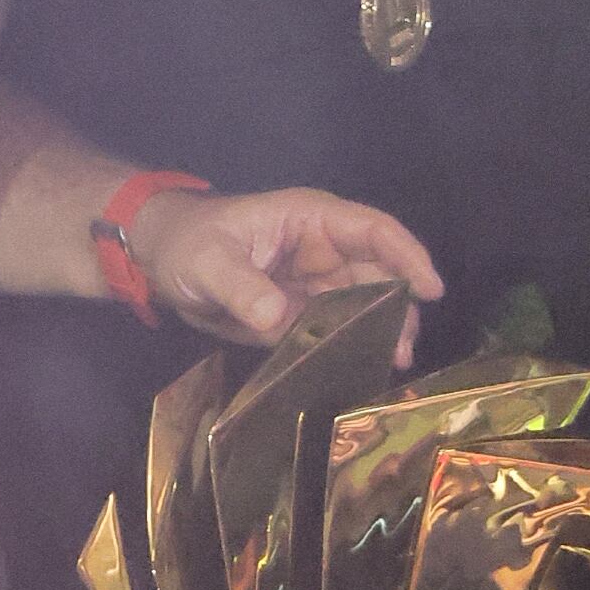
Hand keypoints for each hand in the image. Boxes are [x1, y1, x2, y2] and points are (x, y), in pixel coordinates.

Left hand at [120, 183, 443, 355]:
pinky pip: (335, 328)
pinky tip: (360, 369)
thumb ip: (242, 287)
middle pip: (378, 273)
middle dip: (398, 308)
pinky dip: (350, 346)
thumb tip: (277, 317)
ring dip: (380, 331)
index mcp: (310, 220)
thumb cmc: (186, 243)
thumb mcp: (208, 261)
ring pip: (363, 304)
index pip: (373, 231)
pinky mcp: (302, 312)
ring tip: (390, 364)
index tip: (430, 290)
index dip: (407, 256)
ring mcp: (315, 282)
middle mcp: (322, 249)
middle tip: (403, 350)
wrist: (159, 261)